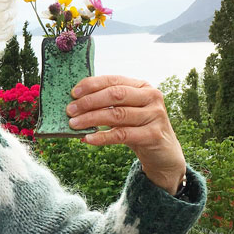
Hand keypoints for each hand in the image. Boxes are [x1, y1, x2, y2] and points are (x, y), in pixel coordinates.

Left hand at [66, 75, 186, 194]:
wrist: (163, 152)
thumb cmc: (138, 128)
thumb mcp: (125, 111)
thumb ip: (108, 104)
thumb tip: (74, 104)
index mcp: (142, 86)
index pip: (114, 80)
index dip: (92, 85)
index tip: (73, 93)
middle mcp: (151, 97)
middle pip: (115, 95)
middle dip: (89, 102)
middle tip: (70, 110)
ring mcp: (155, 115)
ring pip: (117, 115)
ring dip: (91, 119)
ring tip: (74, 124)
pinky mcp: (153, 135)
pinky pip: (122, 135)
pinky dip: (102, 137)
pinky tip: (88, 139)